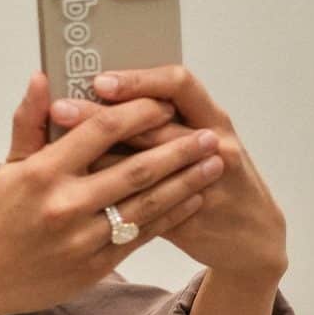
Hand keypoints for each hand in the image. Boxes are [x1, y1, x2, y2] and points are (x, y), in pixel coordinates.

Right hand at [0, 76, 227, 314]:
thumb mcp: (10, 166)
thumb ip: (31, 121)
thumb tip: (44, 77)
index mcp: (43, 172)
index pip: (101, 130)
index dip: (139, 114)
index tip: (164, 104)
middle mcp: (65, 204)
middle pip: (136, 169)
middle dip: (180, 149)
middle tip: (209, 135)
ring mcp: (82, 239)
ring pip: (148, 205)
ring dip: (186, 183)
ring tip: (214, 165)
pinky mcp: (95, 266)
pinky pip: (142, 235)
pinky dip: (171, 215)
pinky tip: (193, 198)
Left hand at [51, 65, 288, 285]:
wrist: (253, 235)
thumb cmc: (221, 179)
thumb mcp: (204, 138)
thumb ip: (164, 119)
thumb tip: (105, 92)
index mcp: (213, 117)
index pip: (178, 83)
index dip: (138, 79)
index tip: (99, 79)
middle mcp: (214, 143)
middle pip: (154, 122)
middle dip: (102, 114)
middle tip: (60, 107)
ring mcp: (206, 181)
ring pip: (146, 164)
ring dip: (100, 153)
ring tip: (62, 147)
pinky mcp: (192, 216)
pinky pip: (146, 202)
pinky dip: (113, 194)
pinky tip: (82, 189)